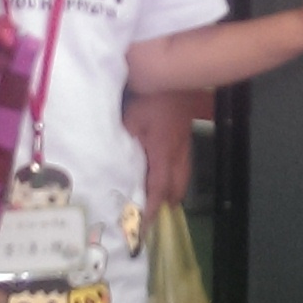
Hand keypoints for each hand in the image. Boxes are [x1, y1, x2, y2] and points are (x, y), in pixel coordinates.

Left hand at [123, 87, 195, 213]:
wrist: (176, 76)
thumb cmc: (151, 96)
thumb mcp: (131, 118)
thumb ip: (126, 143)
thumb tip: (117, 165)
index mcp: (163, 152)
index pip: (158, 188)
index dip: (152, 209)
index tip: (143, 226)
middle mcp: (178, 153)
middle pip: (176, 187)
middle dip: (165, 203)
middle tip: (150, 215)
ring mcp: (184, 144)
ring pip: (183, 176)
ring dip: (172, 190)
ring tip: (159, 200)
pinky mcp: (186, 135)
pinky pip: (184, 164)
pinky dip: (175, 175)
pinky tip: (166, 173)